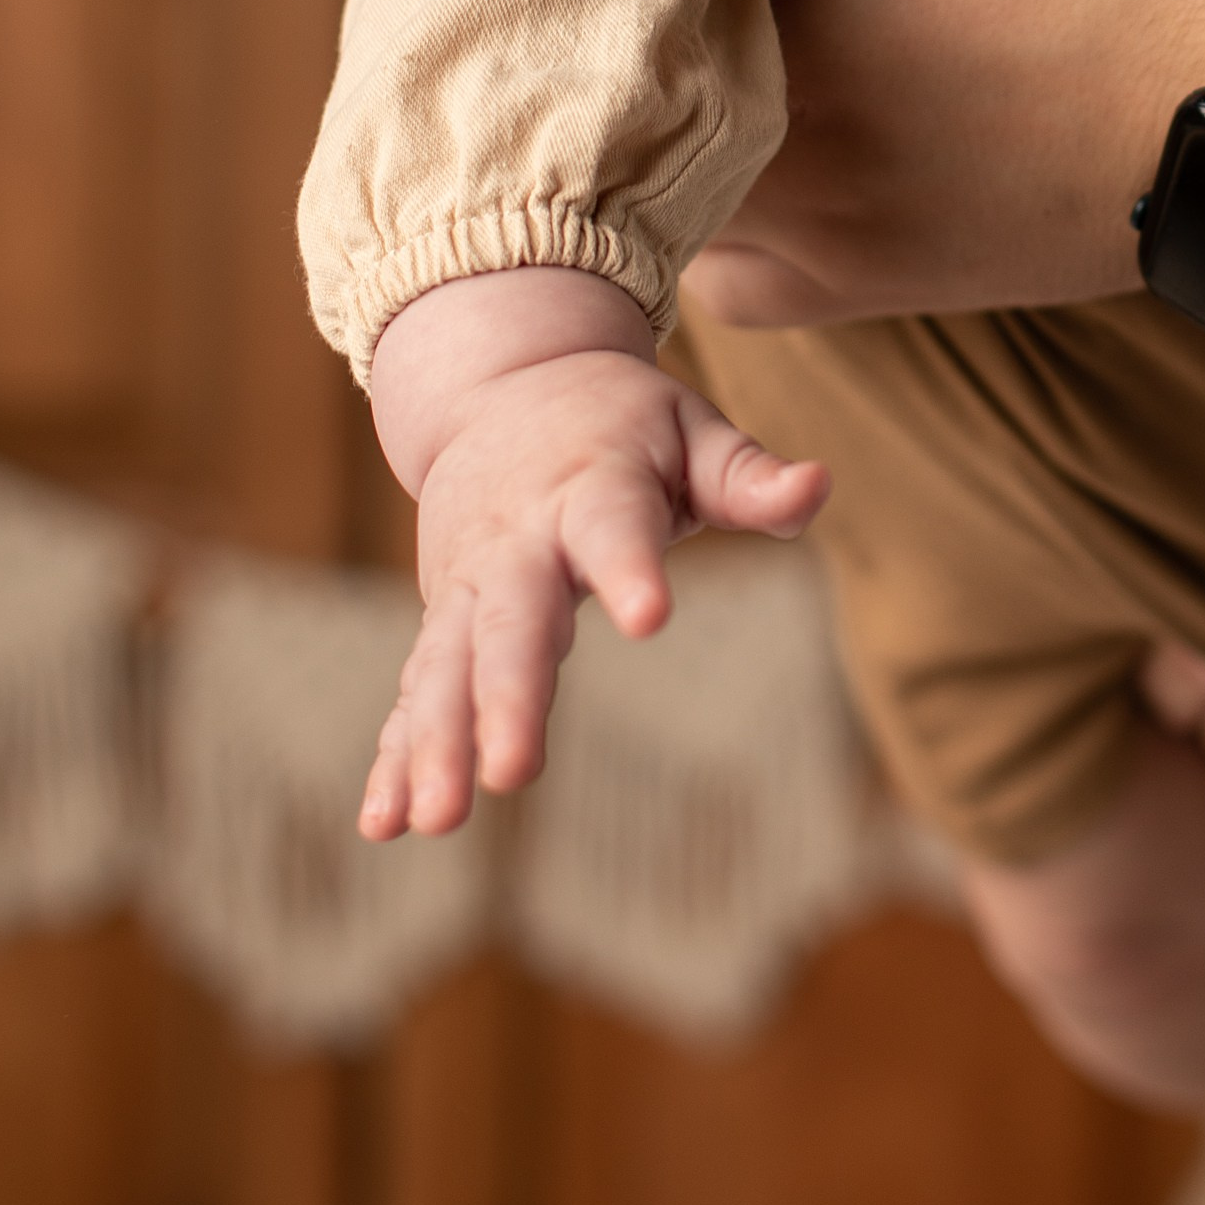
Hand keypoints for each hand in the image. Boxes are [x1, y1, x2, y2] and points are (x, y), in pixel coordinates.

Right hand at [360, 269, 827, 837]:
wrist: (499, 381)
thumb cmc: (619, 419)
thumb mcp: (688, 428)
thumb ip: (748, 474)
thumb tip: (822, 485)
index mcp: (591, 486)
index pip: (613, 529)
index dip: (630, 569)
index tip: (650, 616)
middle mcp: (519, 540)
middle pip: (510, 621)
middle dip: (505, 698)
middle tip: (509, 776)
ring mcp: (470, 583)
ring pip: (448, 667)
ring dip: (436, 743)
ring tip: (433, 822)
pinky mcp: (445, 617)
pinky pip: (416, 690)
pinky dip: (395, 753)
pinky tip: (383, 823)